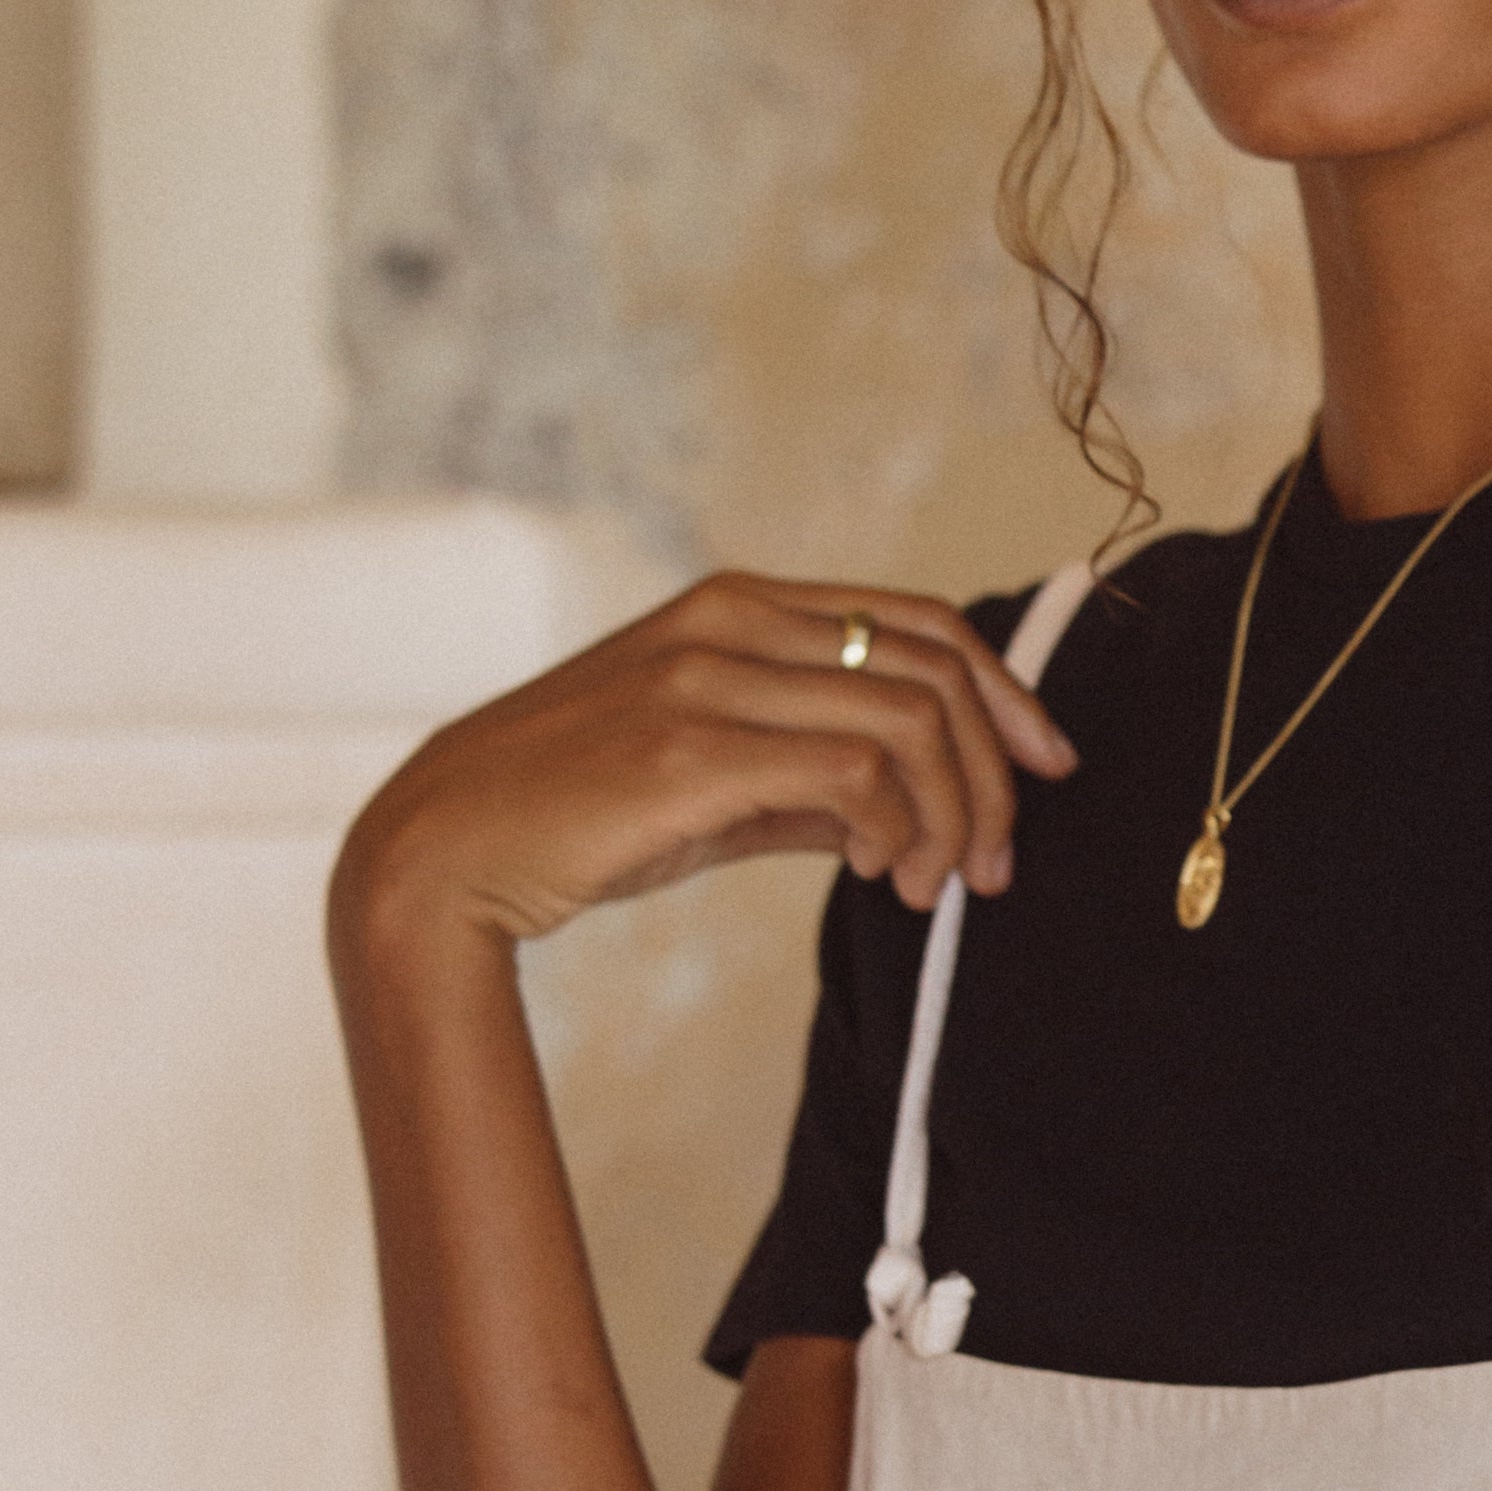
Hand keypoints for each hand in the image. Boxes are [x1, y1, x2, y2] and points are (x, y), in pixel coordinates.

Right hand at [332, 572, 1076, 964]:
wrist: (446, 849)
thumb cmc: (574, 818)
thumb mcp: (708, 780)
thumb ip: (807, 778)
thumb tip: (910, 812)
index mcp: (736, 604)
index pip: (915, 618)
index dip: (1002, 690)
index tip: (1045, 766)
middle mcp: (728, 620)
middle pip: (931, 665)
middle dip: (996, 770)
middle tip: (996, 863)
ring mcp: (707, 677)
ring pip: (908, 721)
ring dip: (953, 815)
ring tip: (935, 886)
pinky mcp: (690, 750)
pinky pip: (855, 774)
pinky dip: (898, 832)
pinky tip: (883, 876)